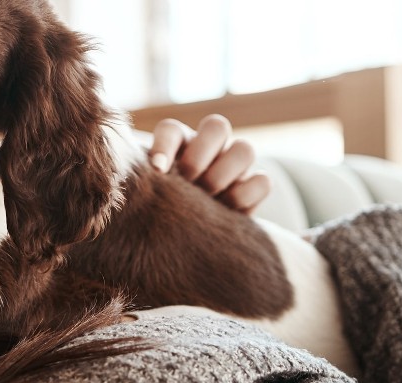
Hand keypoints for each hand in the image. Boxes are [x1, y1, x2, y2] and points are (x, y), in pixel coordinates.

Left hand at [147, 114, 269, 213]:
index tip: (157, 170)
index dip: (165, 145)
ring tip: (207, 198)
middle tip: (188, 180)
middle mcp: (210, 146)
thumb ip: (144, 184)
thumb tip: (139, 182)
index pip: (172, 129)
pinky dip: (245, 195)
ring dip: (223, 175)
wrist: (187, 237)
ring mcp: (236, 164)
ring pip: (245, 149)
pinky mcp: (255, 186)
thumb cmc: (162, 212)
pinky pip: (263, 181)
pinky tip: (226, 212)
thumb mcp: (151, 195)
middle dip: (200, 156)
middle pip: (218, 125)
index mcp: (179, 143)